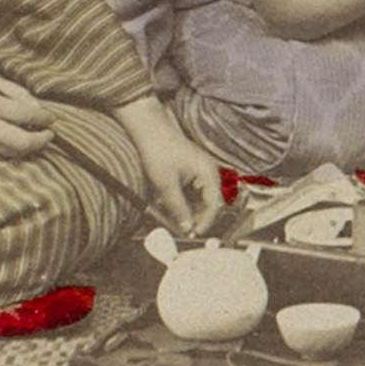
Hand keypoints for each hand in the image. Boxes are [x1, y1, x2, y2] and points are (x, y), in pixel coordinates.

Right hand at [0, 81, 55, 158]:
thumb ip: (14, 93)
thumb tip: (37, 107)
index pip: (27, 115)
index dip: (44, 118)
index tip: (52, 118)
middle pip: (23, 143)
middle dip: (41, 141)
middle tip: (50, 135)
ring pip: (13, 153)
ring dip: (29, 147)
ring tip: (35, 137)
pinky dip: (11, 148)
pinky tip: (15, 139)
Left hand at [137, 120, 224, 237]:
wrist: (150, 131)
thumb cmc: (160, 152)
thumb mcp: (166, 185)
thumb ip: (178, 209)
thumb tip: (186, 228)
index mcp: (209, 174)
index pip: (214, 205)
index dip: (204, 222)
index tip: (193, 234)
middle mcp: (209, 173)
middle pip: (209, 204)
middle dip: (196, 218)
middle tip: (181, 230)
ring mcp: (201, 172)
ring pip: (200, 200)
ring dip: (188, 211)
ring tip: (173, 218)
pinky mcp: (192, 173)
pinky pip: (192, 193)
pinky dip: (184, 202)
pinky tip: (171, 205)